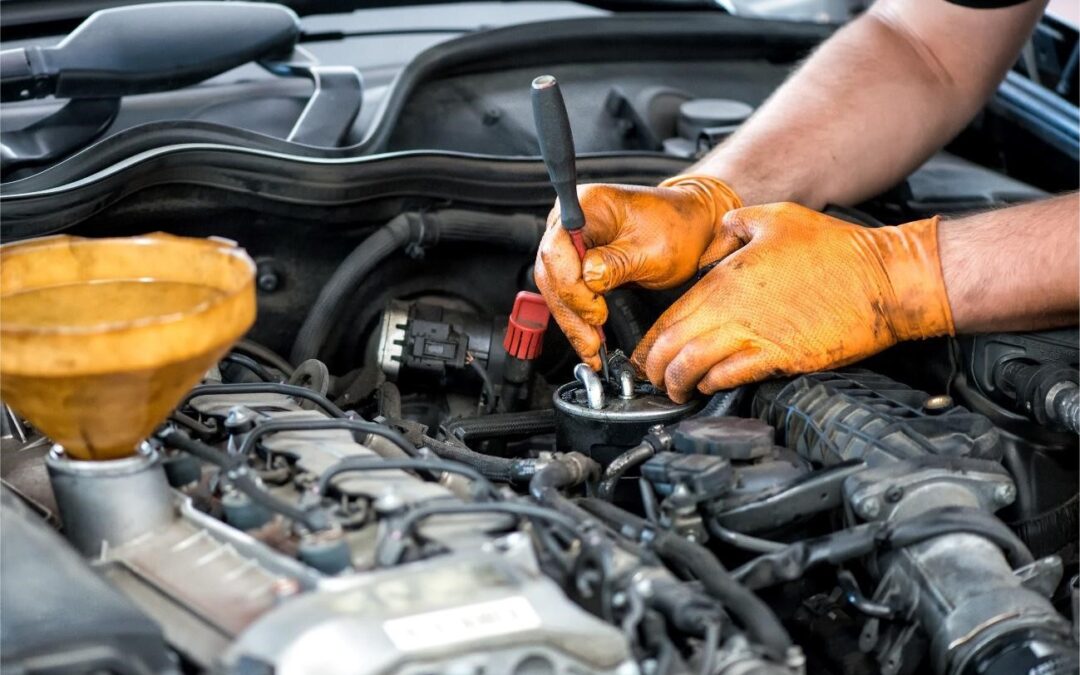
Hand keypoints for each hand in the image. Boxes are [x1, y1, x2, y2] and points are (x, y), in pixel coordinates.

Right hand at [534, 175, 741, 369]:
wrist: (690, 227)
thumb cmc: (677, 228)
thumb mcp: (654, 249)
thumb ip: (617, 263)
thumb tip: (589, 280)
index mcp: (587, 205)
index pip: (557, 249)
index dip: (572, 286)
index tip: (596, 311)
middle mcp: (570, 221)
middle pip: (551, 272)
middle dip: (571, 312)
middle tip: (591, 342)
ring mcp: (571, 242)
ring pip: (555, 288)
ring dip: (572, 321)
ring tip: (591, 348)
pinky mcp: (576, 262)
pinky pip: (567, 292)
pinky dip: (578, 317)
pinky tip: (589, 338)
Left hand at [631, 203, 954, 401]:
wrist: (884, 280)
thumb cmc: (836, 249)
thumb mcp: (775, 217)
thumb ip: (733, 226)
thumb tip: (713, 239)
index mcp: (726, 278)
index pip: (670, 316)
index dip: (649, 341)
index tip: (643, 354)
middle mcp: (733, 309)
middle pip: (673, 346)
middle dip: (654, 369)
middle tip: (651, 379)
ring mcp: (757, 335)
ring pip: (695, 367)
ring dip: (678, 383)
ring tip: (675, 390)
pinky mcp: (782, 357)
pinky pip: (732, 377)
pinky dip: (713, 384)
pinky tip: (710, 385)